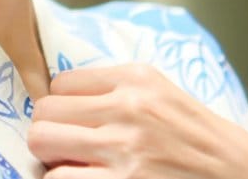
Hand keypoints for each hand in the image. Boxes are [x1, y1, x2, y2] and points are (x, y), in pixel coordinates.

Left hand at [27, 64, 247, 178]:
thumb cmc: (206, 145)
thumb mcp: (167, 99)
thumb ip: (119, 92)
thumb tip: (60, 100)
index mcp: (140, 79)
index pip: (61, 83)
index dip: (62, 108)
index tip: (75, 125)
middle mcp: (130, 107)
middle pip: (44, 111)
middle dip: (49, 132)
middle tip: (67, 150)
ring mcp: (126, 148)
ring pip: (42, 141)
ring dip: (51, 159)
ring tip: (72, 167)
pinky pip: (58, 178)